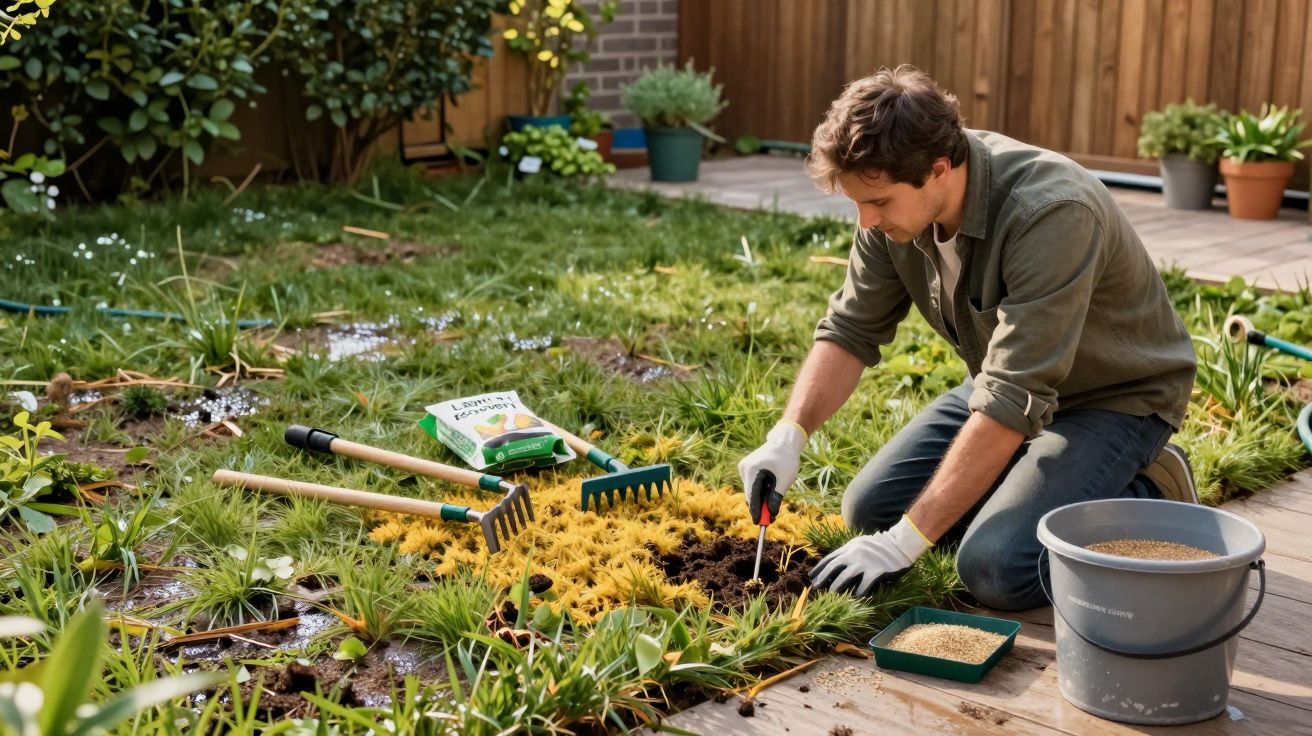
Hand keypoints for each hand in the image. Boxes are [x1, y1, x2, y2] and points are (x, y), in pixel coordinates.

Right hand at [738, 421, 806, 518]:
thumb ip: (776, 497)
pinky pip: (752, 484)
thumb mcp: (784, 480)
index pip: (752, 495)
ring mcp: (744, 467)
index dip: (756, 510)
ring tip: (772, 507)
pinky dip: (760, 491)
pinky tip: (769, 493)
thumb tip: (771, 513)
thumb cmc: (786, 459)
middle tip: (769, 519)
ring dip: (760, 499)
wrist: (784, 441)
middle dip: (760, 506)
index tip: (759, 523)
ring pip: (751, 490)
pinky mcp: (747, 468)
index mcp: (752, 470)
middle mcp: (744, 468)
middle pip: (750, 494)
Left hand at [809, 516, 931, 595]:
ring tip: (830, 594)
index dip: (819, 568)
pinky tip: (854, 598)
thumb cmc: (880, 546)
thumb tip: (834, 566)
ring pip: (845, 576)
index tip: (811, 576)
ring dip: (836, 586)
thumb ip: (849, 552)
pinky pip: (864, 584)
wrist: (900, 545)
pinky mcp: (876, 571)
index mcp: (850, 546)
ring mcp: (865, 562)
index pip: (830, 557)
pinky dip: (858, 593)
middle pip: (833, 566)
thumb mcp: (861, 543)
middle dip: (822, 578)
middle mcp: (854, 553)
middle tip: (815, 587)